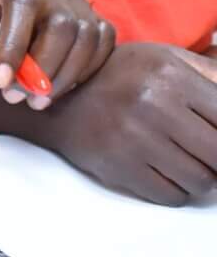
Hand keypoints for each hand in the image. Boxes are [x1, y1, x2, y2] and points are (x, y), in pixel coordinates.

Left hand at [0, 0, 115, 109]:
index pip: (21, 10)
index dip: (12, 49)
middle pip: (61, 29)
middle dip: (40, 70)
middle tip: (14, 96)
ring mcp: (80, 4)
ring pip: (86, 41)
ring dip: (64, 77)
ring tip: (36, 100)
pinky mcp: (95, 19)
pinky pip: (103, 45)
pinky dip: (86, 70)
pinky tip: (61, 85)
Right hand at [0, 42, 216, 205]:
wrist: (55, 95)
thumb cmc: (122, 78)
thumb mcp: (166, 61)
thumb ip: (211, 77)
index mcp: (170, 75)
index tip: (210, 133)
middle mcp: (153, 104)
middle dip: (215, 158)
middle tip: (202, 152)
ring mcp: (134, 138)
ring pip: (200, 181)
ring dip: (197, 176)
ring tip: (182, 161)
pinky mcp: (118, 166)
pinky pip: (171, 196)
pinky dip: (174, 190)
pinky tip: (161, 171)